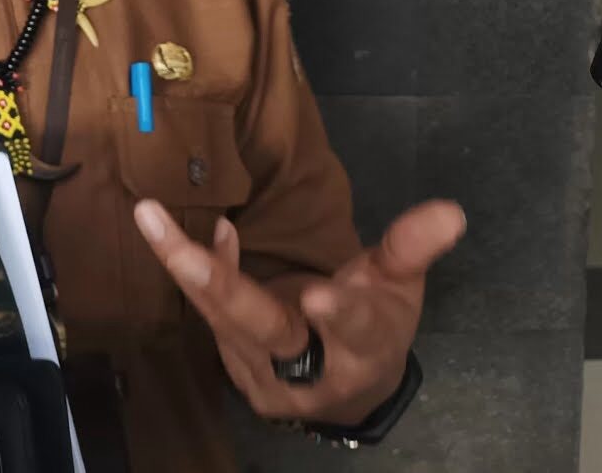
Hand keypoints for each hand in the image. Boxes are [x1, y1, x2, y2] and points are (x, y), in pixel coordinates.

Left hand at [133, 199, 464, 426]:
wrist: (347, 390)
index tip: (321, 297)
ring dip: (187, 268)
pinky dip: (199, 273)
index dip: (342, 315)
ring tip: (151, 218)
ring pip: (222, 318)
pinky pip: (210, 315)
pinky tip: (189, 238)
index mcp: (362, 350)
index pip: (355, 331)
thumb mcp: (401, 288)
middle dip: (221, 285)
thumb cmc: (376, 327)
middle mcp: (309, 370)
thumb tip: (450, 211)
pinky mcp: (235, 366)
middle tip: (183, 252)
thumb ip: (412, 248)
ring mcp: (265, 374)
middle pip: (265, 329)